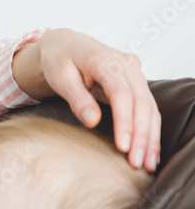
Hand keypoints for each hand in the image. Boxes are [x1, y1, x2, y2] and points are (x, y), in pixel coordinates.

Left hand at [11, 28, 160, 171]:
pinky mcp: (137, 81)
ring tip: (147, 163)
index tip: (122, 146)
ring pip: (150, 107)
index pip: (121, 94)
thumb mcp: (60, 77)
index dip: (124, 121)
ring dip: (150, 137)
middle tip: (136, 163)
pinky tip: (149, 150)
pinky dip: (150, 129)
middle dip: (141, 135)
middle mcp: (125, 64)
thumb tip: (92, 121)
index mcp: (104, 60)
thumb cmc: (59, 60)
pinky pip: (148, 107)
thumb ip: (77, 98)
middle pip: (141, 103)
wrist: (66, 45)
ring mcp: (134, 72)